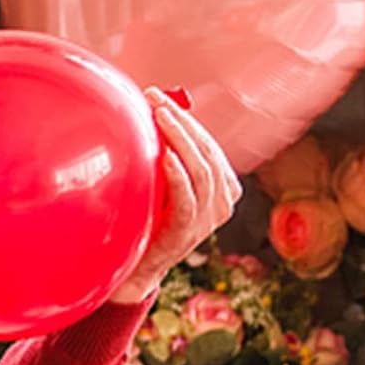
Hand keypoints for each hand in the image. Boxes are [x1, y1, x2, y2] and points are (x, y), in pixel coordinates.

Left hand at [106, 88, 242, 305]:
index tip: (160, 99)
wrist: (140, 266)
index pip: (210, 145)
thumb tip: (155, 109)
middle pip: (208, 153)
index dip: (188, 120)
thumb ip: (173, 156)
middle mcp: (222, 203)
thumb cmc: (153, 218)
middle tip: (155, 101)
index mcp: (223, 189)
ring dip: (180, 139)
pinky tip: (165, 156)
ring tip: (159, 117)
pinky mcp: (188, 231)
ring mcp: (208, 219)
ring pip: (203, 170)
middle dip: (182, 122)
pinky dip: (178, 174)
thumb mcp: (170, 185)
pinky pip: (188, 197)